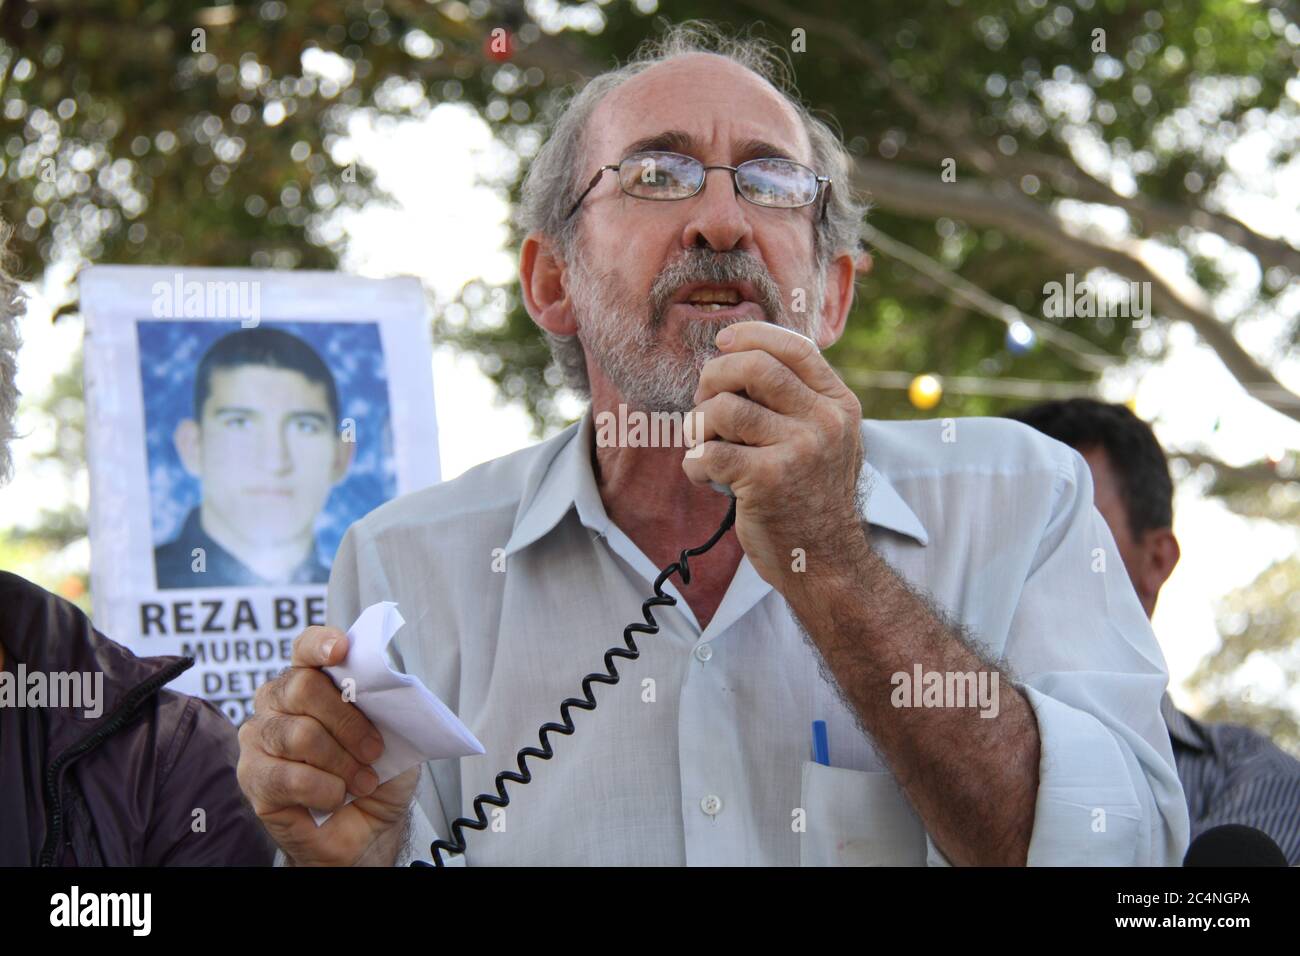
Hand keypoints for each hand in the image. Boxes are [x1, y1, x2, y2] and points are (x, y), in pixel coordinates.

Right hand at [236, 626, 418, 865]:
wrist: (368, 827)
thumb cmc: (376, 772)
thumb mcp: (395, 733)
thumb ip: (386, 703)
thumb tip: (387, 682)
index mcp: (312, 679)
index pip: (306, 648)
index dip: (320, 644)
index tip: (341, 651)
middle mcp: (277, 701)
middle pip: (302, 688)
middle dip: (348, 722)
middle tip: (374, 750)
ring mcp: (259, 738)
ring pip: (299, 735)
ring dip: (341, 762)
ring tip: (362, 780)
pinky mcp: (252, 777)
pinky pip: (289, 777)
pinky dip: (325, 790)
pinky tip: (336, 797)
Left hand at [682, 321, 867, 588]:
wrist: (826, 561)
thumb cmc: (810, 496)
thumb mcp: (824, 439)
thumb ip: (797, 399)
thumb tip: (737, 356)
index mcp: (838, 404)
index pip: (795, 346)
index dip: (751, 336)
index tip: (723, 343)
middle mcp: (824, 421)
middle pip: (753, 367)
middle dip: (714, 377)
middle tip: (703, 402)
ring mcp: (798, 450)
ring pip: (724, 409)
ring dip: (698, 425)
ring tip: (703, 445)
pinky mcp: (768, 480)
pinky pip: (708, 453)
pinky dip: (693, 463)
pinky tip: (704, 476)